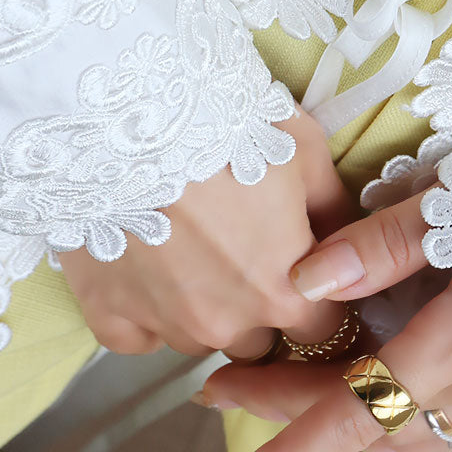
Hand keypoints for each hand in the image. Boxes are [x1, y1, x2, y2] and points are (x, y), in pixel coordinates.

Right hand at [59, 106, 354, 358]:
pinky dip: (143, 313)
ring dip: (199, 307)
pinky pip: (136, 338)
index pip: (321, 330)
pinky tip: (144, 263)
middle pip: (257, 340)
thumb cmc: (223, 124)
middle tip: (236, 246)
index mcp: (284, 290)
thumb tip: (343, 243)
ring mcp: (164, 324)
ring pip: (196, 338)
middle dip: (255, 305)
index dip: (314, 298)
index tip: (297, 266)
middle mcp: (228, 323)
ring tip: (184, 244)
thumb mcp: (303, 148)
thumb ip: (332, 210)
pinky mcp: (107, 313)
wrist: (125, 112)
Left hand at [199, 191, 451, 451]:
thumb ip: (381, 245)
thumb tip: (303, 281)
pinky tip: (388, 379)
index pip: (348, 419)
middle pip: (367, 426)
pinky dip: (402, 412)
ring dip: (346, 415)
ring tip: (296, 379)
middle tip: (231, 382)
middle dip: (292, 413)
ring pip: (411, 432)